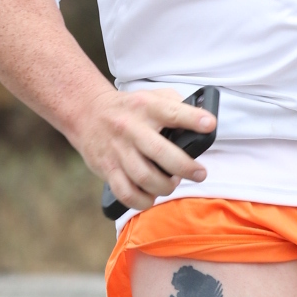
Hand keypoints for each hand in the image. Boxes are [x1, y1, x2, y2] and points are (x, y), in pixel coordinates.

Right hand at [73, 86, 215, 210]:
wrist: (87, 113)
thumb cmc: (129, 108)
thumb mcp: (151, 95)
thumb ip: (176, 105)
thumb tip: (203, 123)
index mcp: (146, 108)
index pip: (172, 112)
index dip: (193, 119)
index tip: (209, 125)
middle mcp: (131, 129)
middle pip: (161, 153)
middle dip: (186, 167)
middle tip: (200, 173)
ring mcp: (118, 150)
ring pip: (145, 178)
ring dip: (166, 186)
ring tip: (172, 182)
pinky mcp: (107, 169)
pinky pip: (126, 193)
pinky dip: (143, 201)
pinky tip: (152, 196)